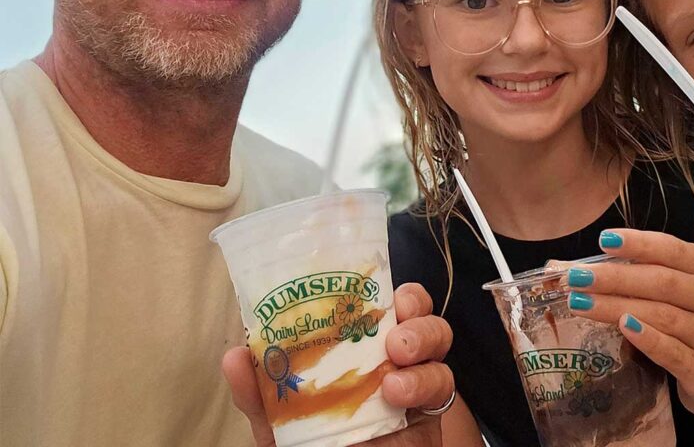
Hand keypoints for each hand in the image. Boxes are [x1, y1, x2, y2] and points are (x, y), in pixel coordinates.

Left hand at [222, 282, 454, 446]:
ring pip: (438, 335)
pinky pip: (445, 382)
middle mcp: (386, 355)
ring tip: (399, 359)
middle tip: (392, 323)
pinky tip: (400, 394)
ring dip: (424, 336)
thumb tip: (233, 356)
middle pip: (414, 308)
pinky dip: (427, 380)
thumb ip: (260, 396)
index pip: (373, 299)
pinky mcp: (432, 407)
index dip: (378, 281)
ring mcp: (413, 378)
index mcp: (351, 347)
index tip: (374, 281)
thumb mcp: (279, 427)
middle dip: (413, 302)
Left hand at [565, 228, 693, 415]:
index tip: (604, 239)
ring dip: (615, 307)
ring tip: (580, 303)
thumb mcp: (684, 291)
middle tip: (576, 278)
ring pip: (662, 316)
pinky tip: (621, 327)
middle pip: (662, 283)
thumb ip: (650, 275)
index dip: (638, 243)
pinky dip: (646, 338)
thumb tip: (591, 267)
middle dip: (615, 278)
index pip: (672, 250)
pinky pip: (672, 352)